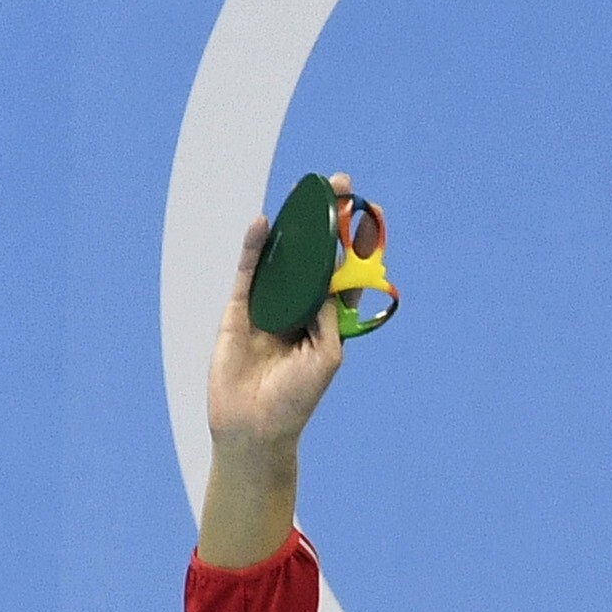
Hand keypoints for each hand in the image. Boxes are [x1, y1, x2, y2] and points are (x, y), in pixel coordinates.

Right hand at [208, 173, 350, 455]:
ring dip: (296, 225)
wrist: (254, 426)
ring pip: (284, 257)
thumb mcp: (326, 358)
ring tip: (308, 192)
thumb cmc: (297, 399)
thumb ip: (329, 319)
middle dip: (328, 221)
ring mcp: (270, 305)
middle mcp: (302, 307)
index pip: (348, 273)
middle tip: (340, 185)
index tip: (372, 211)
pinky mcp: (240, 310)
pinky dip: (254, 249)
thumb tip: (330, 282)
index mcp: (330, 320)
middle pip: (317, 255)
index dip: (358, 244)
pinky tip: (263, 225)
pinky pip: (248, 273)